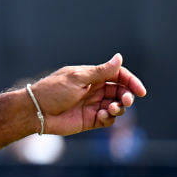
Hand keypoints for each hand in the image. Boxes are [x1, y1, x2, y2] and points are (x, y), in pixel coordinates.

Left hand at [30, 54, 146, 135]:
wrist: (35, 112)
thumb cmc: (52, 91)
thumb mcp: (77, 78)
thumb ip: (101, 71)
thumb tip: (119, 57)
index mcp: (91, 76)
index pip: (118, 76)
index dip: (131, 82)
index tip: (141, 91)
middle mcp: (94, 90)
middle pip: (120, 91)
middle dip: (127, 96)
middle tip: (126, 101)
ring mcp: (92, 105)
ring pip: (117, 106)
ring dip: (119, 107)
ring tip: (110, 109)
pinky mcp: (90, 119)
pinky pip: (108, 119)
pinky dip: (109, 118)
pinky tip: (101, 116)